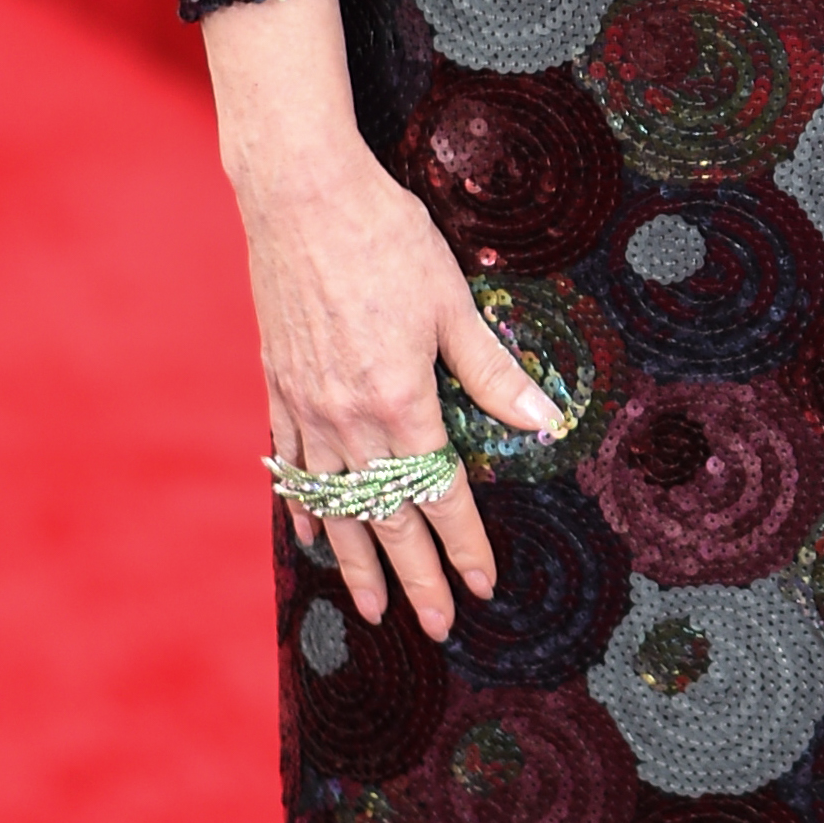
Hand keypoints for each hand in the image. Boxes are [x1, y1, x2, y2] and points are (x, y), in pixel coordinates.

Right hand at [206, 0, 563, 637]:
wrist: (301, 197)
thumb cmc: (385, 238)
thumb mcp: (452, 301)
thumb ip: (492, 371)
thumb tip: (544, 422)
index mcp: (400, 400)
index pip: (439, 495)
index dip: (464, 545)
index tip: (483, 585)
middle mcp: (348, 418)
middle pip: (385, 518)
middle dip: (413, 576)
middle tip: (434, 625)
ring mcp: (306, 407)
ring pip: (332, 506)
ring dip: (355, 561)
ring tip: (374, 606)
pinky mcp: (279, 388)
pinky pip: (292, 467)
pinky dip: (303, 508)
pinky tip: (311, 536)